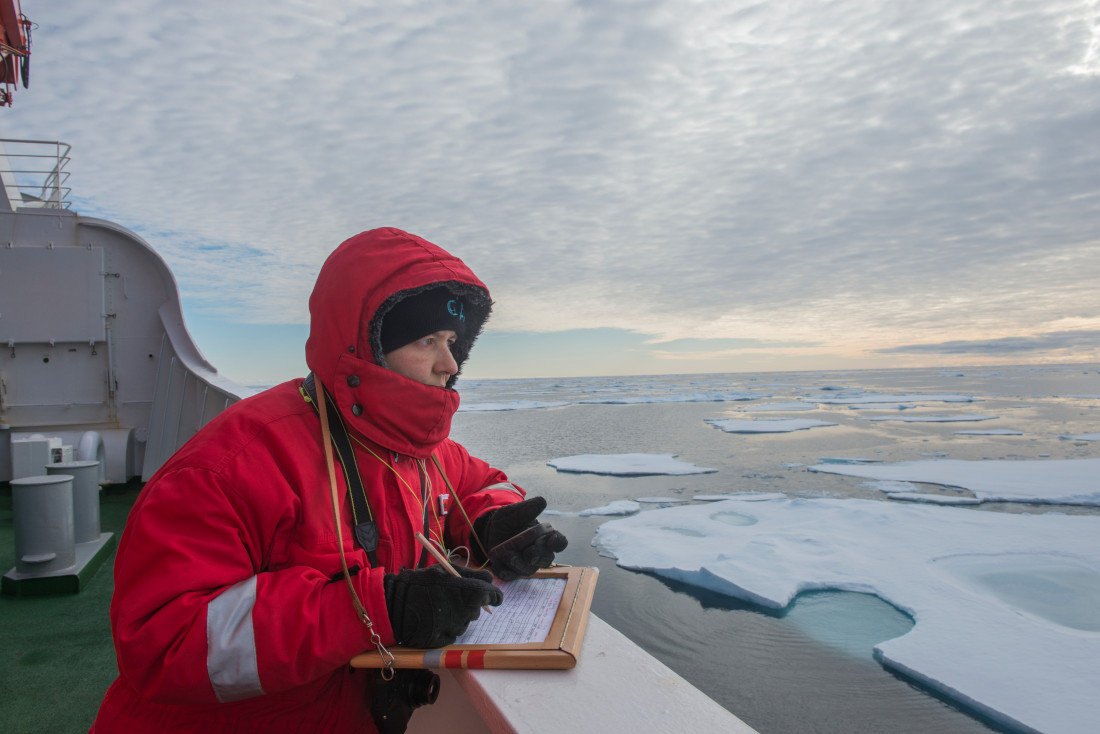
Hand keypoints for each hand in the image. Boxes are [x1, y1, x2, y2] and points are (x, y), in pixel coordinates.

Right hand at [384, 565, 502, 647]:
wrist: (392, 605)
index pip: (491, 595)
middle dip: (469, 603)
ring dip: (457, 615)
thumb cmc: (418, 584)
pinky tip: (433, 619)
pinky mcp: (443, 641)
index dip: (494, 595)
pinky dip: (446, 627)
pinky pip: (452, 634)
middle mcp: (463, 612)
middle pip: (476, 610)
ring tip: (438, 607)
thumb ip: (469, 574)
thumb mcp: (442, 571)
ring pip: (464, 622)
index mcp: (466, 592)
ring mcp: (453, 628)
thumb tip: (489, 578)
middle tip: (451, 597)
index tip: (494, 596)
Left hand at [474, 496, 568, 580]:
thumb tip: (542, 501)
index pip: (559, 542)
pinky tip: (497, 566)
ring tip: (508, 555)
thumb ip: (527, 509)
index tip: (551, 540)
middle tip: (528, 551)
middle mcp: (539, 552)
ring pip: (528, 569)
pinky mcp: (512, 571)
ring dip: (519, 563)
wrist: (489, 530)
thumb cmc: (507, 520)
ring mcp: (526, 564)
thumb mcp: (514, 512)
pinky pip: (511, 576)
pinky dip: (505, 573)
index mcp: (545, 537)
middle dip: (537, 555)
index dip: (558, 543)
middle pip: (545, 559)